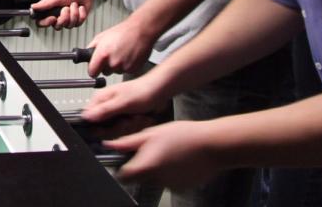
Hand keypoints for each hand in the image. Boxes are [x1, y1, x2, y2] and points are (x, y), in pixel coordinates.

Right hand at [31, 0, 95, 29]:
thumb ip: (44, 4)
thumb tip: (32, 7)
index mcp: (50, 11)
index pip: (42, 23)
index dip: (46, 23)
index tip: (53, 18)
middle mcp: (58, 16)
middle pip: (57, 26)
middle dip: (64, 17)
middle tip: (66, 8)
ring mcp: (68, 19)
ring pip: (69, 25)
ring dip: (74, 14)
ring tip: (74, 4)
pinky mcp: (77, 20)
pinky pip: (78, 23)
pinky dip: (81, 14)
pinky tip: (80, 7)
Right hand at [82, 75, 167, 123]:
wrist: (159, 91)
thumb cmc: (143, 91)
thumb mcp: (123, 102)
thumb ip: (104, 110)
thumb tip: (87, 116)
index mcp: (101, 99)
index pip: (90, 118)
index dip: (99, 126)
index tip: (110, 126)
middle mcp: (107, 106)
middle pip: (104, 127)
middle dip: (119, 127)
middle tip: (128, 119)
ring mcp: (116, 112)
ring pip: (117, 130)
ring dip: (129, 126)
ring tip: (137, 117)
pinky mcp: (125, 118)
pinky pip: (126, 129)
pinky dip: (135, 126)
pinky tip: (140, 118)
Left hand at [86, 17, 155, 76]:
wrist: (140, 31)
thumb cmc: (122, 32)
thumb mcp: (100, 37)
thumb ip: (91, 48)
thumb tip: (86, 56)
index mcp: (103, 54)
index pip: (92, 72)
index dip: (93, 70)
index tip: (94, 68)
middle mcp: (113, 63)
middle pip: (105, 72)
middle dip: (106, 66)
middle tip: (111, 55)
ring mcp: (124, 67)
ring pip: (115, 72)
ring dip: (116, 65)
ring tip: (121, 53)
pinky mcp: (133, 69)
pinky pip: (125, 71)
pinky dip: (126, 66)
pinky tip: (127, 56)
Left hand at [105, 120, 221, 189]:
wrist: (212, 145)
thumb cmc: (182, 135)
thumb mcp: (151, 133)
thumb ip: (128, 142)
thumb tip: (109, 145)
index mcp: (147, 166)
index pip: (123, 177)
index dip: (121, 170)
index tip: (124, 162)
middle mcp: (157, 180)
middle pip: (140, 178)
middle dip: (140, 166)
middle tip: (151, 150)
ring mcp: (171, 186)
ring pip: (155, 179)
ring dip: (156, 169)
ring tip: (167, 152)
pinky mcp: (183, 187)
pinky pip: (169, 181)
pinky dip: (169, 173)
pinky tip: (177, 160)